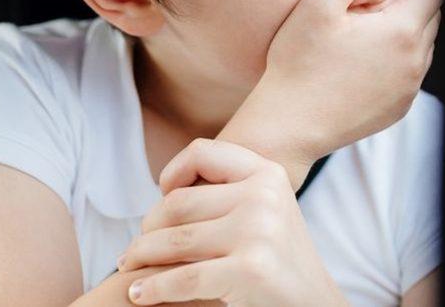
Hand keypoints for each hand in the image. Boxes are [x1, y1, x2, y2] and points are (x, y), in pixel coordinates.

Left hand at [119, 139, 346, 305]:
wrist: (314, 302)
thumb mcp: (266, 210)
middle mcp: (264, 196)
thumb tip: (164, 190)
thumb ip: (228, 193)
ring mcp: (258, 231)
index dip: (172, 172)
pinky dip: (153, 289)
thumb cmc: (280, 260)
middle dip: (147, 230)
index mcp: (268, 174)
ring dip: (141, 259)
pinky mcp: (250, 269)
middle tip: (133, 251)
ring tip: (129, 270)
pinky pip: (182, 278)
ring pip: (173, 241)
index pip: (203, 152)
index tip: (160, 198)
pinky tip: (140, 295)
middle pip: (178, 203)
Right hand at [218, 0, 443, 188]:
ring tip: (367, 27)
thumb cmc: (298, 64)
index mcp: (402, 32)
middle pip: (432, 15)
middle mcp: (415, 63)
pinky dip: (397, 58)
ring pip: (424, 45)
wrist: (288, 125)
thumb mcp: (318, 5)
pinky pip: (411, 73)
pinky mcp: (399, 108)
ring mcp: (409, 89)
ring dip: (406, 29)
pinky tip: (363, 57)